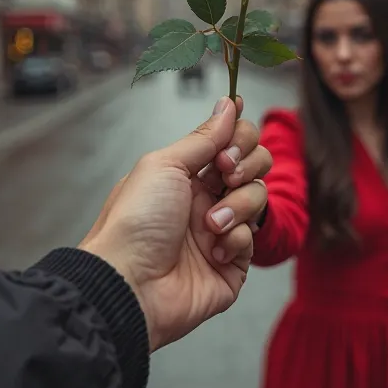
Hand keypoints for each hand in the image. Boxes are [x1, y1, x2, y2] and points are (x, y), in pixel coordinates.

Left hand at [80, 96, 271, 351]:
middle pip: (254, 165)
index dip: (239, 137)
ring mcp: (221, 230)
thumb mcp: (165, 165)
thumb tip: (228, 104)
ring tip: (211, 224)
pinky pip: (253, 239)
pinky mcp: (233, 263)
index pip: (231, 142)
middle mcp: (206, 198)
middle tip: (224, 174)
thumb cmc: (135, 221)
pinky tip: (212, 252)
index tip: (229, 144)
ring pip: (258, 198)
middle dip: (246, 164)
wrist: (129, 282)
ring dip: (238, 205)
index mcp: (188, 174)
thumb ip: (204, 137)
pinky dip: (235, 240)